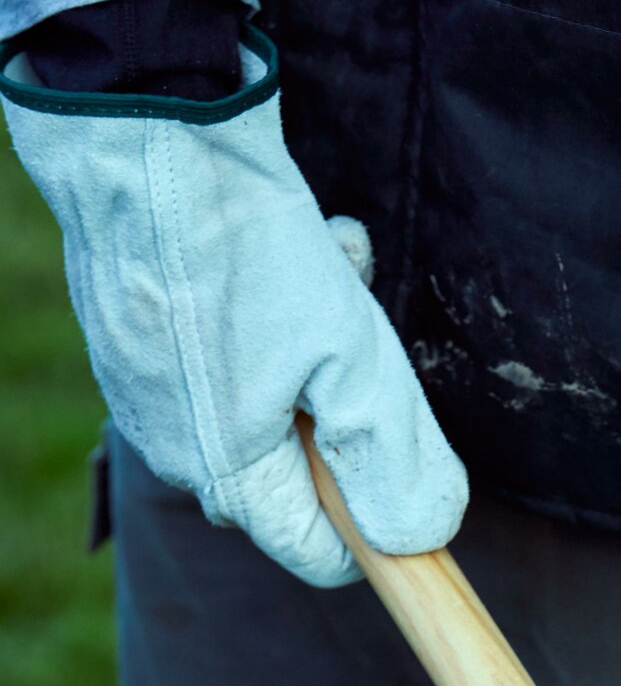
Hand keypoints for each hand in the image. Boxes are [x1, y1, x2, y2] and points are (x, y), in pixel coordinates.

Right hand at [1, 27, 466, 585]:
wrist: (140, 130)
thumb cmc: (245, 246)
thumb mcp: (353, 359)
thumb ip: (391, 459)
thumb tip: (420, 538)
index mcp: (229, 475)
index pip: (317, 554)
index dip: (376, 525)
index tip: (406, 457)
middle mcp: (176, 451)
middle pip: (297, 475)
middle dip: (344, 413)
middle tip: (358, 334)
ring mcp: (147, 396)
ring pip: (269, 402)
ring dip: (314, 352)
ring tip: (326, 270)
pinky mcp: (134, 340)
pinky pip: (224, 356)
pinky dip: (267, 316)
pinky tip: (282, 248)